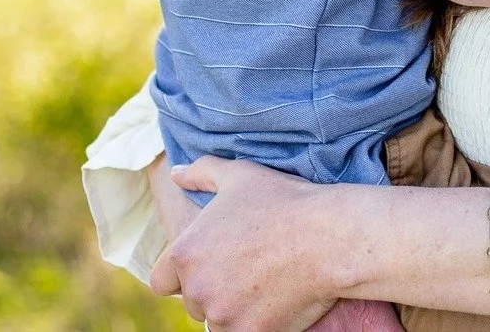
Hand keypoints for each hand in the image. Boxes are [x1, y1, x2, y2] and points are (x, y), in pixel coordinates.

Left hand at [149, 156, 340, 331]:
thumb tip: (175, 173)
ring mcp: (221, 316)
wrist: (327, 236)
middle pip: (194, 301)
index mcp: (185, 252)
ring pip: (218, 320)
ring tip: (264, 281)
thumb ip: (201, 173)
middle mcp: (196, 288)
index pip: (162, 281)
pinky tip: (277, 298)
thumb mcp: (239, 175)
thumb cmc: (283, 201)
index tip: (213, 264)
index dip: (185, 273)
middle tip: (248, 267)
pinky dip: (256, 323)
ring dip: (234, 309)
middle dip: (215, 289)